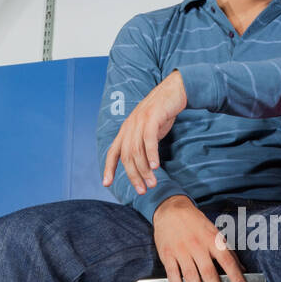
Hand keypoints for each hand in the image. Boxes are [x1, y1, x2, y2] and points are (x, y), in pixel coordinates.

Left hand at [102, 71, 187, 193]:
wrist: (174, 91)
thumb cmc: (162, 113)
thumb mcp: (148, 130)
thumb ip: (142, 144)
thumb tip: (142, 165)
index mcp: (125, 130)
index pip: (113, 152)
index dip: (109, 168)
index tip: (106, 183)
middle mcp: (129, 126)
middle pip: (126, 156)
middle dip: (133, 176)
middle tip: (142, 190)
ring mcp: (140, 121)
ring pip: (137, 151)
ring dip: (144, 170)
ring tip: (152, 183)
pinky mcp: (152, 118)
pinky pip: (149, 140)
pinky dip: (152, 154)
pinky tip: (156, 167)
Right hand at [152, 195, 246, 281]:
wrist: (170, 209)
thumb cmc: (194, 222)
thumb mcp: (214, 232)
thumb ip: (227, 251)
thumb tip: (241, 268)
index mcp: (212, 240)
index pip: (227, 260)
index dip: (235, 275)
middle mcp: (197, 246)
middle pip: (208, 272)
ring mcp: (181, 251)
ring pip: (191, 276)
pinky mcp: (168, 255)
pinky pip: (173, 273)